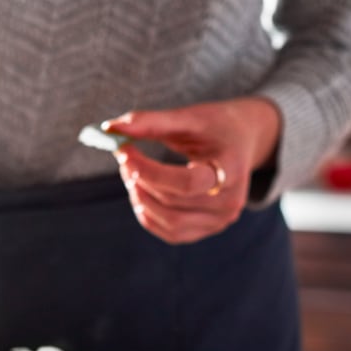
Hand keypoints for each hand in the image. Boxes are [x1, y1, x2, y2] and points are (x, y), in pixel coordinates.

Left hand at [102, 97, 281, 243]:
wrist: (241, 140)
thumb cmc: (215, 125)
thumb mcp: (188, 117)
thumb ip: (150, 122)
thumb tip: (109, 128)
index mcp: (233, 169)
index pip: (187, 183)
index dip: (150, 171)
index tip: (124, 151)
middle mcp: (231, 201)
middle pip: (173, 202)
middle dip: (140, 180)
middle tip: (124, 158)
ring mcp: (221, 220)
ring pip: (170, 222)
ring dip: (141, 199)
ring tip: (131, 175)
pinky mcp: (208, 229)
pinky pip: (172, 233)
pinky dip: (149, 216)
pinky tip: (140, 193)